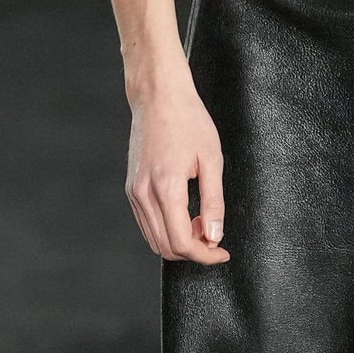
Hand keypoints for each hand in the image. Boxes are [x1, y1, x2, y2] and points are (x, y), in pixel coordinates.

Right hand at [125, 76, 228, 262]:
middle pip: (166, 247)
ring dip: (179, 241)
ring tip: (201, 222)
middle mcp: (144, 194)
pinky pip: (147, 223)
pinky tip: (184, 214)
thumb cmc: (188, 121)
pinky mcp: (131, 188)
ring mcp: (134, 192)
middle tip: (214, 237)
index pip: (182, 243)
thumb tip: (215, 235)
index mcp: (166, 188)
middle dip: (193, 251)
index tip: (222, 252)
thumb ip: (214, 202)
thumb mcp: (212, 160)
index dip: (205, 255)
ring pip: (154, 239)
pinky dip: (166, 229)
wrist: (158, 97)